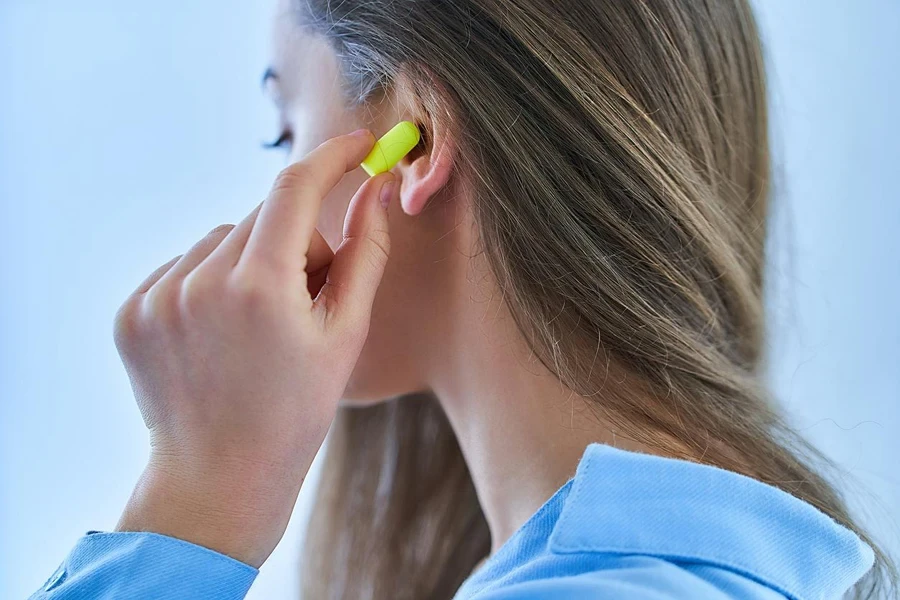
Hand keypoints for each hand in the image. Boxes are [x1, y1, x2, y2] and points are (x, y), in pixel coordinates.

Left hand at [112, 129, 393, 566]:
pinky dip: (211, 282)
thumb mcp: (346, 335)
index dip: (333, 158)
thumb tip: (375, 192)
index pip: (296, 187)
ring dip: (252, 260)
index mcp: (261, 290)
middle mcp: (200, 283)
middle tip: (307, 297)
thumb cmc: (295, 412)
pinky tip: (221, 333)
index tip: (357, 146)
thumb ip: (364, 254)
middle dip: (296, 240)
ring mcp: (157, 297)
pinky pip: (184, 264)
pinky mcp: (131, 312)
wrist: (218, 479)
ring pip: (222, 239)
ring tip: (259, 325)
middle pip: (262, 217)